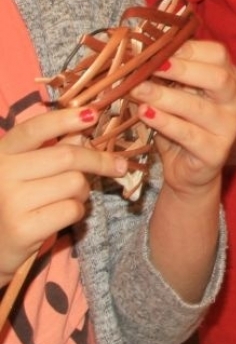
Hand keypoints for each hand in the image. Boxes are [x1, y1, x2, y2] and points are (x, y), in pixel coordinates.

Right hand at [0, 108, 125, 272]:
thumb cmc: (16, 203)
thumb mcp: (27, 171)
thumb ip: (52, 150)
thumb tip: (84, 132)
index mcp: (1, 155)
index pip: (33, 129)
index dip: (63, 119)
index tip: (92, 114)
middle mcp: (1, 174)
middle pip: (66, 156)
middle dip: (98, 160)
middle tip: (117, 166)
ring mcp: (11, 202)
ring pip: (74, 183)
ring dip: (83, 191)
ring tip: (68, 198)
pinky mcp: (23, 228)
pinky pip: (72, 209)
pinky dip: (76, 212)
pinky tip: (60, 216)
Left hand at [129, 40, 235, 202]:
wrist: (188, 171)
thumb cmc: (178, 126)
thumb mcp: (174, 96)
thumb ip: (165, 76)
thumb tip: (138, 51)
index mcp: (225, 81)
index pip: (218, 55)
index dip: (190, 49)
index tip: (159, 48)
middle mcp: (233, 102)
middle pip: (218, 78)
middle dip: (183, 70)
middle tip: (152, 66)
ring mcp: (227, 128)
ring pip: (199, 108)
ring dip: (165, 97)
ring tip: (138, 90)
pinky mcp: (215, 153)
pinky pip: (189, 135)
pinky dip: (165, 123)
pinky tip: (144, 114)